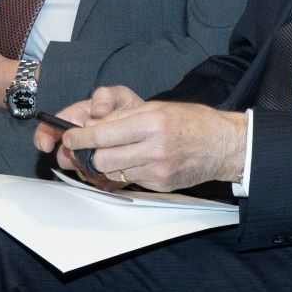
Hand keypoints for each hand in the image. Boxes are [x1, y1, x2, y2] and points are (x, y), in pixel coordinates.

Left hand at [38, 88, 246, 191]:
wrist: (223, 144)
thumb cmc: (192, 122)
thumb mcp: (158, 108)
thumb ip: (124, 117)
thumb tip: (93, 126)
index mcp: (152, 123)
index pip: (103, 134)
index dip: (80, 137)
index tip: (69, 136)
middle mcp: (154, 148)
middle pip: (102, 159)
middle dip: (91, 153)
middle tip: (91, 146)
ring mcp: (157, 170)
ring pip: (113, 172)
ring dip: (108, 163)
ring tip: (117, 152)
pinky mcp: (161, 184)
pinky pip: (131, 180)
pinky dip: (128, 171)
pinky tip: (138, 160)